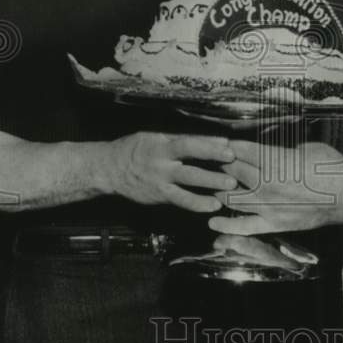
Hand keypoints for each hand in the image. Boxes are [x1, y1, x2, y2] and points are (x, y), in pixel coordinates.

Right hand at [100, 132, 235, 212]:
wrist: (110, 170)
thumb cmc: (135, 149)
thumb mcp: (155, 136)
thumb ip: (180, 137)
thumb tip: (213, 138)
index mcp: (161, 146)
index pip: (188, 144)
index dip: (208, 146)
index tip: (228, 146)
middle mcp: (161, 164)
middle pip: (190, 166)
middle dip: (212, 170)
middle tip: (233, 171)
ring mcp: (160, 182)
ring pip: (187, 186)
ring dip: (209, 188)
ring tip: (228, 190)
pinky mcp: (159, 196)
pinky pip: (181, 201)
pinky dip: (197, 204)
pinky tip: (212, 206)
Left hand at [208, 140, 342, 234]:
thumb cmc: (331, 167)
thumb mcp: (306, 147)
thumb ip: (282, 149)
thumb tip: (266, 148)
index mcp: (276, 160)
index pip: (240, 150)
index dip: (226, 145)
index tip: (218, 143)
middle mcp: (268, 183)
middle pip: (231, 171)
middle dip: (219, 165)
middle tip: (209, 162)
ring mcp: (269, 206)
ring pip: (231, 198)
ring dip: (219, 191)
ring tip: (211, 185)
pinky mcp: (274, 224)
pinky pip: (245, 227)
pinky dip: (227, 225)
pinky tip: (213, 221)